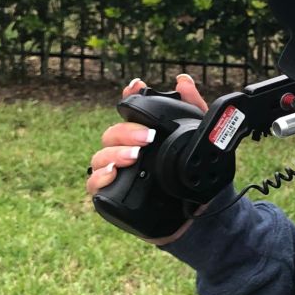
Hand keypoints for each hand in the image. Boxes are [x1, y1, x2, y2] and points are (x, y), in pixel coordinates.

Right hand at [85, 74, 209, 244]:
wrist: (200, 213)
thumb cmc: (195, 176)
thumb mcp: (199, 142)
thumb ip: (193, 110)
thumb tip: (183, 81)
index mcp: (143, 136)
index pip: (130, 111)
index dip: (130, 96)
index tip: (137, 86)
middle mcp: (126, 151)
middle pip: (113, 133)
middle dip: (127, 132)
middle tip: (148, 138)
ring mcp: (117, 174)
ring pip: (100, 157)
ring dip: (114, 154)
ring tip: (134, 156)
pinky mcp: (112, 196)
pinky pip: (93, 185)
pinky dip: (99, 177)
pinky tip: (112, 174)